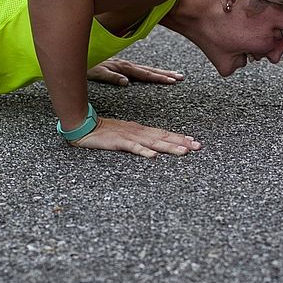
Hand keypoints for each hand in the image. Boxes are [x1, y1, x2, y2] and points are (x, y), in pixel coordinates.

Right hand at [71, 117, 200, 157]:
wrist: (84, 126)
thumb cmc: (105, 133)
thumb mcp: (126, 135)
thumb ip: (140, 140)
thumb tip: (154, 146)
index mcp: (141, 131)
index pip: (164, 134)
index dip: (180, 137)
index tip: (195, 142)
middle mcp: (139, 132)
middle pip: (164, 137)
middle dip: (182, 142)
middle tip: (198, 147)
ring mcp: (129, 137)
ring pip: (153, 143)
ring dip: (169, 147)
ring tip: (184, 152)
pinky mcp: (119, 142)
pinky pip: (133, 148)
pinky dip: (144, 152)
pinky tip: (153, 156)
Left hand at [87, 58, 183, 85]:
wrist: (74, 54)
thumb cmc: (83, 65)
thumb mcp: (95, 72)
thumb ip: (110, 76)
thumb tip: (127, 83)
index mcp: (121, 66)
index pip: (144, 73)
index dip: (158, 77)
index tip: (172, 81)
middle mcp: (125, 64)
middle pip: (149, 70)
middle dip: (165, 74)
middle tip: (181, 77)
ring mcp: (123, 64)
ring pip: (146, 69)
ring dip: (160, 72)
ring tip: (175, 75)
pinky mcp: (120, 65)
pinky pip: (139, 69)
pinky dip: (150, 72)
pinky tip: (156, 74)